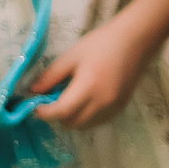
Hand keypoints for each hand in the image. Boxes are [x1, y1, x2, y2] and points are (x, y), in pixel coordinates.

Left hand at [33, 21, 153, 130]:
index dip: (45, 113)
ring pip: (85, 126)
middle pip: (72, 123)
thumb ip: (51, 76)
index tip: (36, 107)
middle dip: (58, 116)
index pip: (62, 111)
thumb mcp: (72, 56)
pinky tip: (86, 100)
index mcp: (89, 86)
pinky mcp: (120, 108)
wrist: (135, 42)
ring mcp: (113, 108)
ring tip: (71, 99)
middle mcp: (103, 102)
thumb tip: (33, 91)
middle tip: (53, 101)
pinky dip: (86, 117)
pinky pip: (97, 121)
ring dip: (72, 118)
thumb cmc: (102, 44)